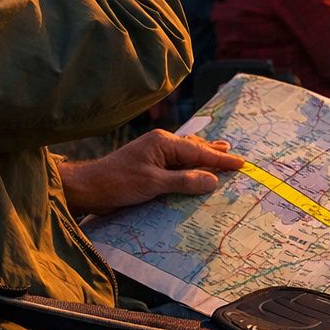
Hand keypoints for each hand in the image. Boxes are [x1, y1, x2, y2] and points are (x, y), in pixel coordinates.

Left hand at [58, 130, 243, 215]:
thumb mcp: (153, 184)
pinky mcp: (148, 165)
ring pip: (186, 153)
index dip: (221, 159)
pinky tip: (193, 162)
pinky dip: (190, 163)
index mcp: (163, 143)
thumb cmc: (117, 183)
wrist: (88, 187)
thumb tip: (212, 179)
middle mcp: (160, 144)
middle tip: (235, 154)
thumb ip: (184, 181)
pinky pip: (177, 161)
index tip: (241, 163)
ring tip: (221, 149)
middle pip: (194, 148)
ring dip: (204, 154)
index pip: (199, 152)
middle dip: (215, 152)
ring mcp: (154, 153)